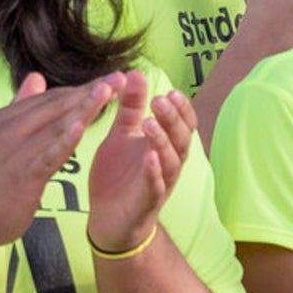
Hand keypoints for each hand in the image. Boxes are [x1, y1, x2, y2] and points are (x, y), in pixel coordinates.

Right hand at [0, 73, 119, 249]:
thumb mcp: (0, 137)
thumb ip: (20, 107)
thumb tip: (35, 76)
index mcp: (7, 120)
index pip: (50, 98)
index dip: (81, 88)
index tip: (109, 78)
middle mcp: (10, 130)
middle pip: (57, 105)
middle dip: (91, 91)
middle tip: (120, 77)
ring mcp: (16, 151)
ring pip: (56, 124)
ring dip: (85, 107)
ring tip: (110, 91)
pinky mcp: (24, 174)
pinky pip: (48, 154)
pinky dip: (65, 140)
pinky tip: (83, 128)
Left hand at [86, 71, 195, 255]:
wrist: (109, 219)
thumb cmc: (120, 177)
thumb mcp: (122, 136)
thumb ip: (130, 108)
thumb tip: (135, 73)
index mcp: (164, 146)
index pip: (183, 124)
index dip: (181, 108)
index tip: (171, 91)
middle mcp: (169, 163)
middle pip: (181, 138)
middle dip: (173, 119)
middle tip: (160, 101)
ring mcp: (160, 182)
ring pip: (171, 160)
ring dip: (162, 140)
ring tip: (148, 122)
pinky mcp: (147, 201)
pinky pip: (155, 185)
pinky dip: (154, 171)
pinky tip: (149, 157)